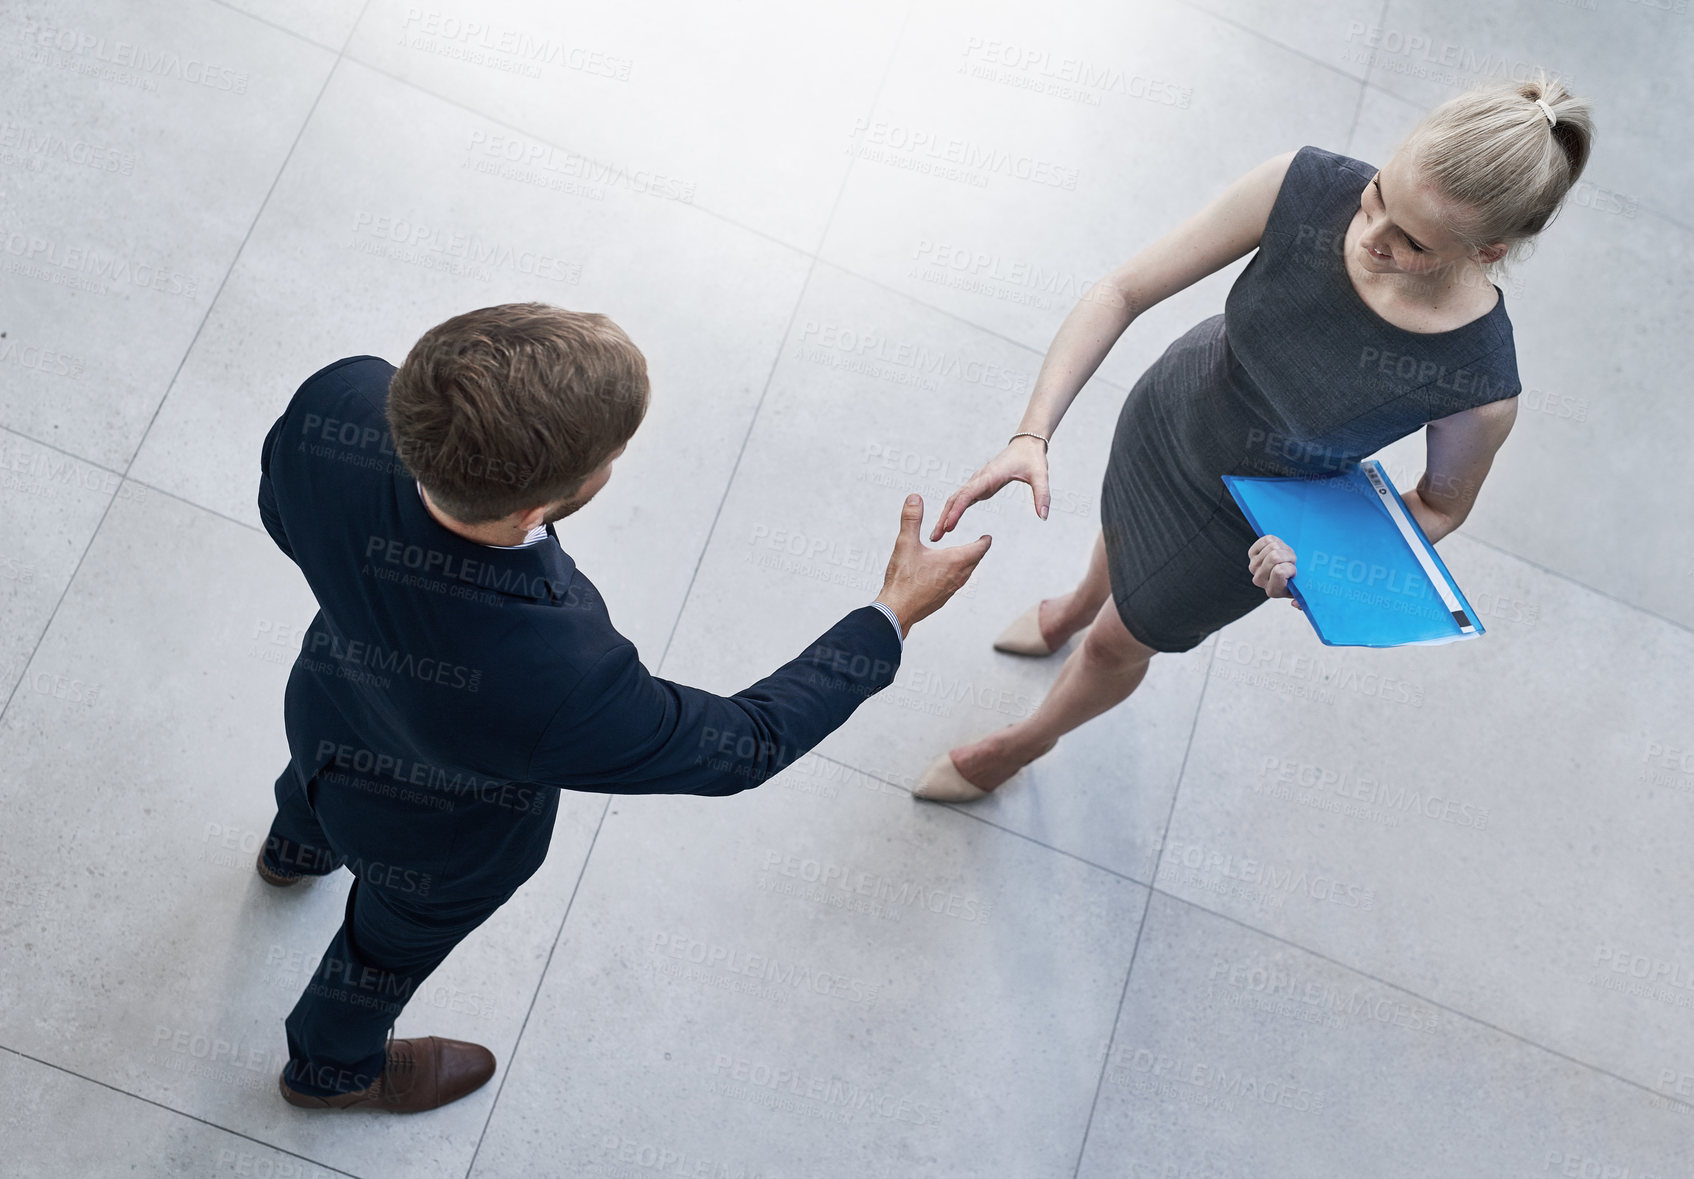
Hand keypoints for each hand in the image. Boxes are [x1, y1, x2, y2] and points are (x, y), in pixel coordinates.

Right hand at [876, 494, 991, 635]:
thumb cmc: (903, 578)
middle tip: (979, 544)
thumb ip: (911, 519)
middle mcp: (958, 576)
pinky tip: (944, 575)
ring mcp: (951, 590)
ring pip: (966, 574)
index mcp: (955, 561)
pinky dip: (956, 575)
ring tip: (963, 557)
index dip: (984, 541)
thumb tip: (915, 497)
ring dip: (967, 563)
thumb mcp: (905, 543)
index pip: (979, 548)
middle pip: (974, 561)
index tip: (988, 536)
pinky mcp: (942, 599)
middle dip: (977, 551)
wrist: (897, 611)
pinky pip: (955, 584)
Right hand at [930, 435, 1048, 541]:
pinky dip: (952, 511)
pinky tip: (947, 524)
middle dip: (943, 518)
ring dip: (945, 516)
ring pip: (955, 499)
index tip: (948, 526)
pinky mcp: (979, 486)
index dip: (957, 511)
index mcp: (990, 476)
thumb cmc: (1032, 459)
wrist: (1026, 444)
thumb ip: (1042, 495)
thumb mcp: (1041, 476)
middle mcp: (979, 479)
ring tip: (936, 535)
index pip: (968, 495)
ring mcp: (977, 483)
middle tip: (934, 538)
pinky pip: (961, 499)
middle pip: (955, 499)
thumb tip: (1044, 516)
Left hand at [1248, 534, 1303, 610]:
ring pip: (1272, 546)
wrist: (1289, 570)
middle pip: (1275, 556)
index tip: (1295, 572)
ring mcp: (1254, 566)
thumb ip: (1304, 601)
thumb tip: (1295, 603)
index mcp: (1273, 591)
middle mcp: (1260, 580)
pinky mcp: (1252, 554)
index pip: (1279, 571)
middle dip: (1289, 556)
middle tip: (1292, 562)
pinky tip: (1280, 550)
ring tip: (1286, 557)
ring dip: (1284, 549)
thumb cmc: (1298, 582)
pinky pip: (1266, 540)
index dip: (1291, 568)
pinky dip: (1277, 541)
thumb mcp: (1304, 593)